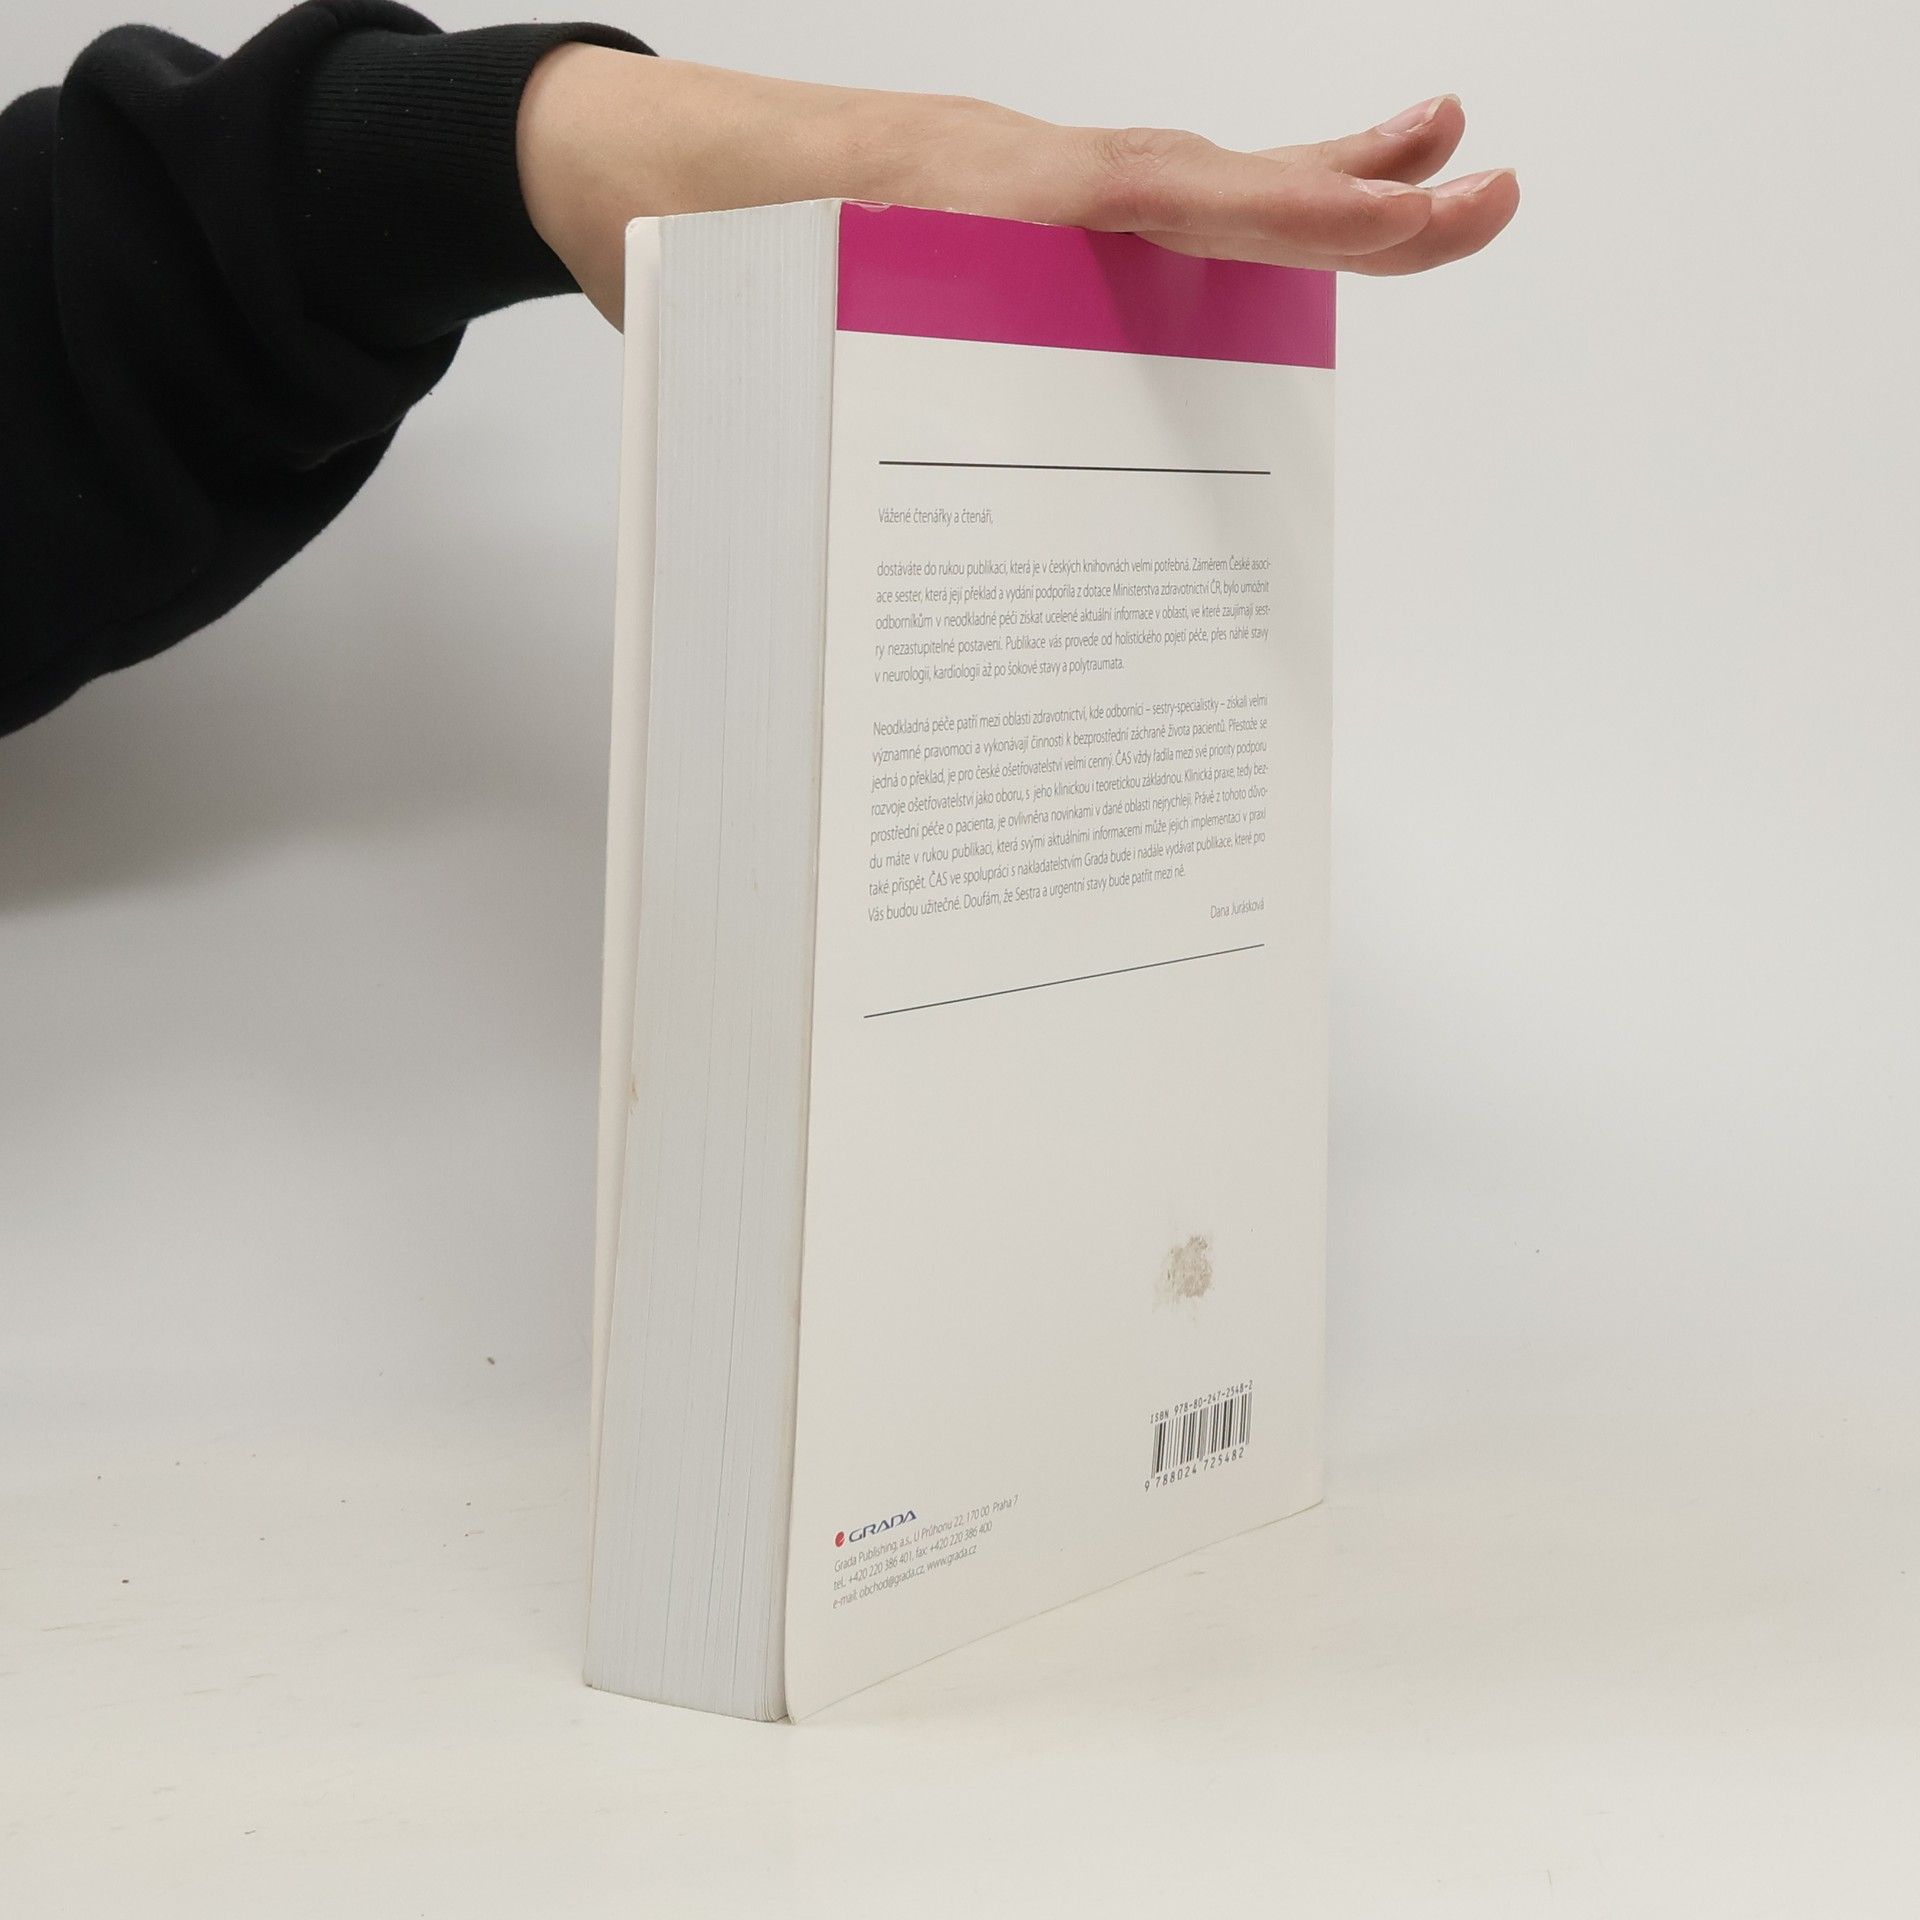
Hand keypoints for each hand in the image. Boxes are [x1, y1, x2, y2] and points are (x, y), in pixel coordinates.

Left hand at [517, 50, 1518, 325]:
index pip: (1180, 205)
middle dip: (1356, 197)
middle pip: (1220, 184)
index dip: (1301, 218)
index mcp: (995, 198)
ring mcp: (1026, 187)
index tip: (1405, 220)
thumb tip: (951, 590)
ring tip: (1424, 160)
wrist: (628, 170)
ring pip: (1192, 187)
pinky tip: (1259, 231)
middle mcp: (1033, 180)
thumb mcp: (781, 340)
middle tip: (1482, 196)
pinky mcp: (1008, 207)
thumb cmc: (699, 255)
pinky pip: (1134, 212)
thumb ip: (877, 416)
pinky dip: (1214, 218)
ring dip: (1309, 185)